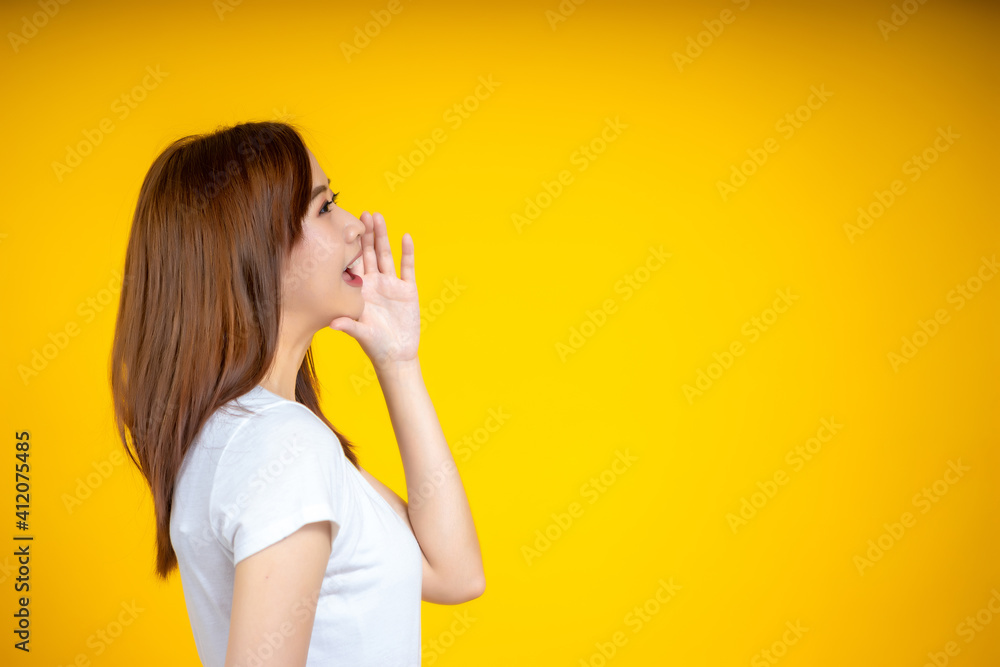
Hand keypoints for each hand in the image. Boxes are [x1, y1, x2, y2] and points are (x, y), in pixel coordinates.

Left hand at [329, 211, 419, 370]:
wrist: (397, 356)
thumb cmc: (375, 346)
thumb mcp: (361, 333)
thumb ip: (349, 326)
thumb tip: (333, 323)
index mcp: (359, 290)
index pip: (352, 263)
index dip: (349, 245)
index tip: (343, 227)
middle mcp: (374, 283)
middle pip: (368, 253)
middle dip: (366, 233)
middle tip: (362, 213)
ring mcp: (391, 285)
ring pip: (386, 255)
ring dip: (383, 237)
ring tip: (378, 216)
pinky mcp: (408, 290)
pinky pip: (407, 268)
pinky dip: (407, 252)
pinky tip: (406, 237)